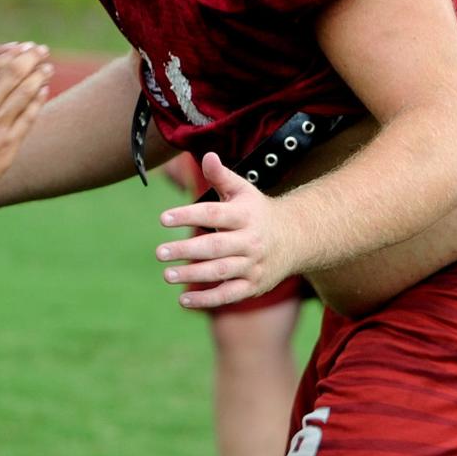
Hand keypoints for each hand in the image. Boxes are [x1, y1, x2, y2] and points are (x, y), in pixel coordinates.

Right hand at [0, 42, 51, 200]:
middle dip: (29, 59)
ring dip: (38, 77)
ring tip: (47, 67)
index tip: (20, 47)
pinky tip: (43, 92)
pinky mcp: (7, 147)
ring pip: (24, 94)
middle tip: (41, 50)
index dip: (9, 54)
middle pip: (12, 75)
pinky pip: (27, 118)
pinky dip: (37, 102)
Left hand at [154, 152, 293, 309]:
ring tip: (167, 274)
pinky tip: (183, 300)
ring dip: (192, 275)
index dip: (188, 215)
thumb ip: (221, 175)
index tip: (163, 218)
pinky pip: (229, 295)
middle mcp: (250, 241)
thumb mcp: (243, 190)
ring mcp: (253, 265)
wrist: (297, 238)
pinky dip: (207, 300)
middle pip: (215, 247)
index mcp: (245, 215)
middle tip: (159, 252)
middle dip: (186, 250)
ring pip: (220, 272)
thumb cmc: (257, 211)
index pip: (213, 214)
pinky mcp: (254, 286)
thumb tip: (207, 155)